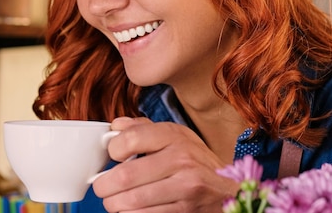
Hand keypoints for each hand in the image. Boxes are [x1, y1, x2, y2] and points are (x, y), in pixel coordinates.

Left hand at [91, 117, 238, 212]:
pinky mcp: (185, 212)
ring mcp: (185, 189)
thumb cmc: (196, 162)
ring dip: (114, 204)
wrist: (229, 189)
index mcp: (175, 136)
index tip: (113, 156)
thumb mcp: (177, 136)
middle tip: (103, 186)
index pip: (130, 139)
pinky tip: (132, 209)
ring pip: (130, 202)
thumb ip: (143, 128)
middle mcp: (182, 160)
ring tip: (115, 200)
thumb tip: (115, 126)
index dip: (113, 150)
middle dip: (104, 185)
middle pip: (124, 176)